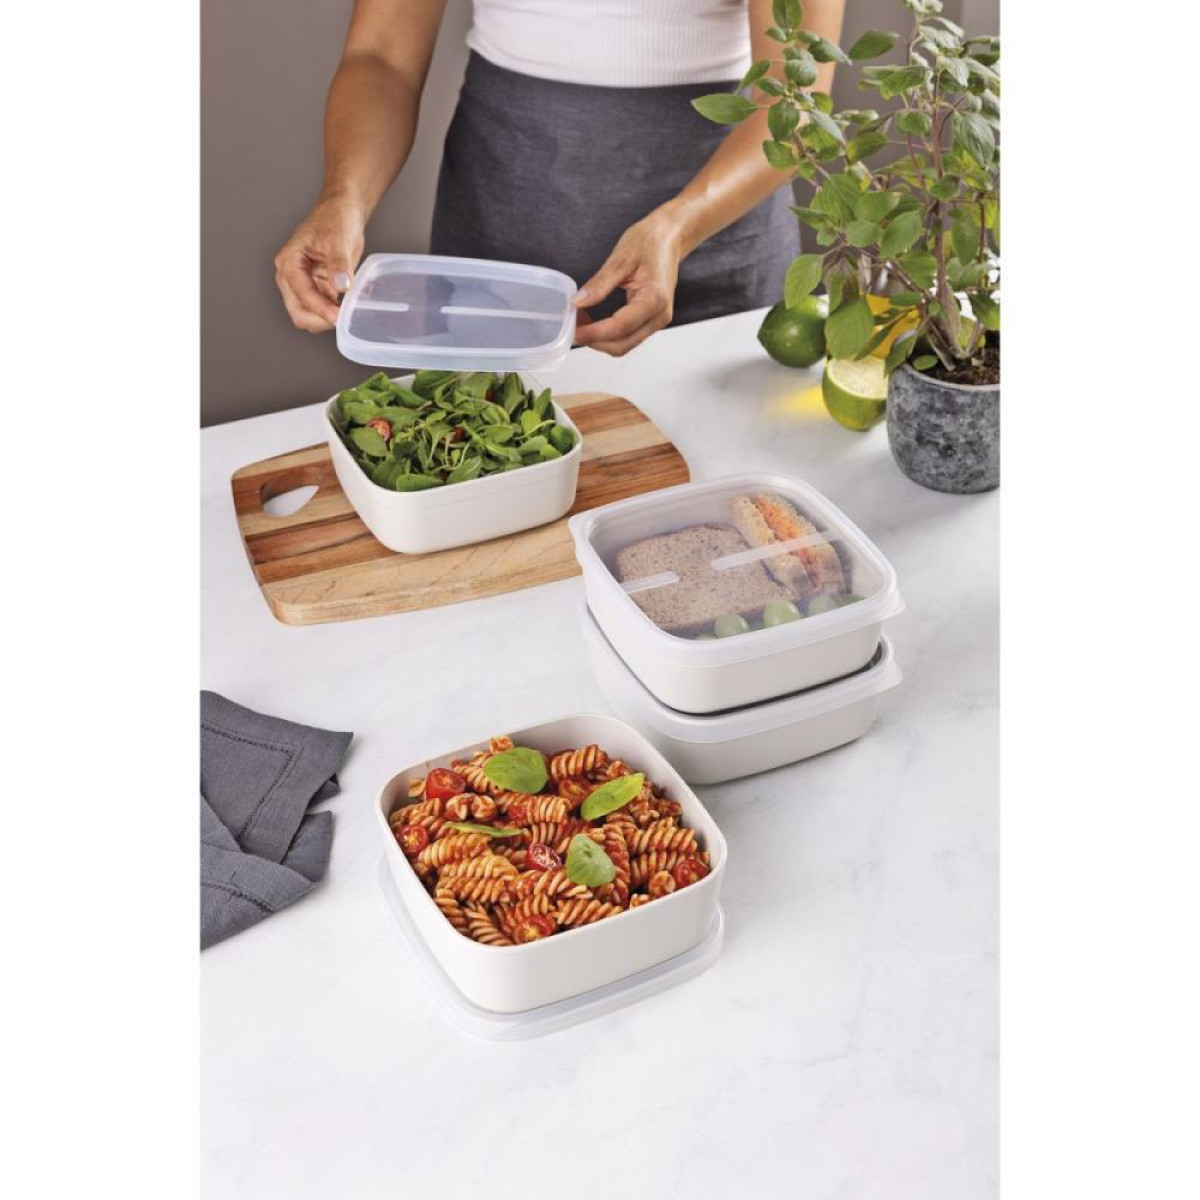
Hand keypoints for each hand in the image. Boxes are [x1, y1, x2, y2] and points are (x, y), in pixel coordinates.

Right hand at [274, 196, 365, 331]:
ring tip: (348, 311)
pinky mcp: (317, 289)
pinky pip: (323, 310)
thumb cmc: (334, 219)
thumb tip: (341, 286)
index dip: (319, 308)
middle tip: (343, 319)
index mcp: (289, 262)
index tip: (338, 316)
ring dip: (327, 319)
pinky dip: (335, 313)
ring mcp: (303, 285)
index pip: (300, 294)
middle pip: (299, 312)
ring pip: (309, 316)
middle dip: (319, 320)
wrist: (342, 213)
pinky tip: (349, 306)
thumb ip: (339, 264)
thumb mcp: (339, 239)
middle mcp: (290, 276)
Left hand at [573, 210, 684, 356]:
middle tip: (572, 328)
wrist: (669, 239)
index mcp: (654, 299)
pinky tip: (594, 323)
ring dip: (600, 340)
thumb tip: (577, 302)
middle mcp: (659, 316)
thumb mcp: (620, 259)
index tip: (573, 329)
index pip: (620, 327)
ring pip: (624, 345)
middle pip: (622, 345)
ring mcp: (657, 321)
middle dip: (595, 341)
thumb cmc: (650, 243)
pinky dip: (609, 335)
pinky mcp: (652, 321)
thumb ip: (599, 284)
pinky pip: (628, 337)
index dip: (594, 333)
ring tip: (581, 323)